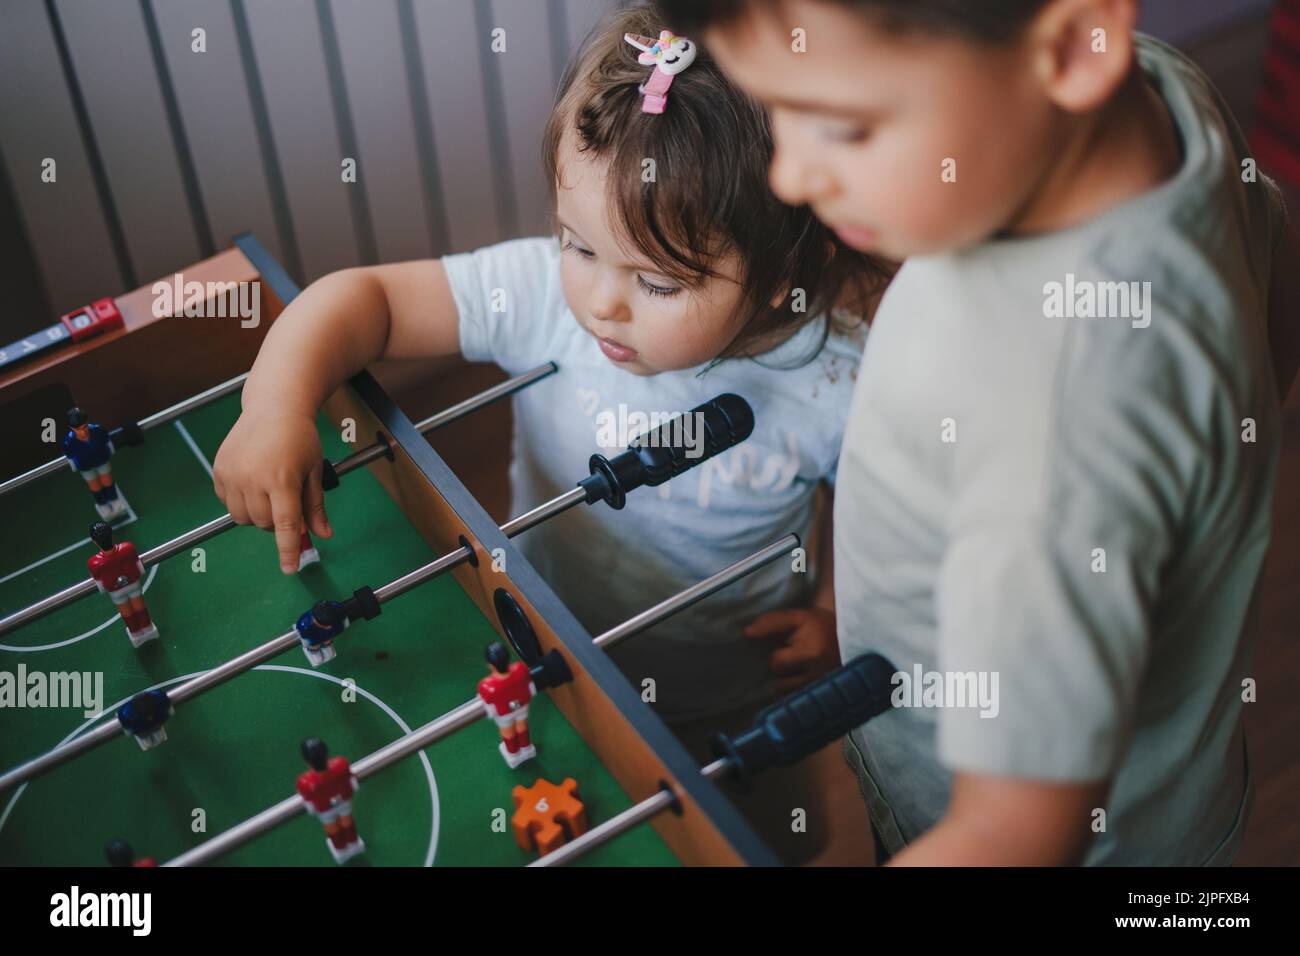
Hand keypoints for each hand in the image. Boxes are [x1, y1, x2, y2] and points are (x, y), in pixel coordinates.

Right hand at [212, 407, 331, 573]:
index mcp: (282, 479)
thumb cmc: (300, 438)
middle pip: (264, 524)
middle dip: (278, 522)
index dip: (287, 550)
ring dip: (259, 515)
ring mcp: (232, 475)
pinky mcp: (219, 471)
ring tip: (270, 490)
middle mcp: (253, 478)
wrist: (273, 408)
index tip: (290, 569)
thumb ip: (315, 506)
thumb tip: (322, 535)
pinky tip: (253, 483)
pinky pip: (228, 504)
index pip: (284, 525)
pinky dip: (241, 503)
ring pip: (244, 518)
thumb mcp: (314, 471)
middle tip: (287, 500)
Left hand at [744, 607, 839, 694]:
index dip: (779, 654)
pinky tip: (802, 680)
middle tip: (796, 657)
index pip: (777, 664)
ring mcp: (823, 688)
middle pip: (781, 683)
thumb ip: (771, 622)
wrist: (852, 635)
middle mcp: (818, 675)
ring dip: (789, 683)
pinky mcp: (827, 696)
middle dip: (783, 670)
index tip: (790, 646)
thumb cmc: (820, 625)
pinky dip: (797, 692)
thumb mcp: (797, 617)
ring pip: (790, 695)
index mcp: (811, 654)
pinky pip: (800, 701)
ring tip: (799, 669)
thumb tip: (747, 633)